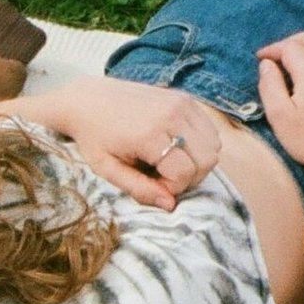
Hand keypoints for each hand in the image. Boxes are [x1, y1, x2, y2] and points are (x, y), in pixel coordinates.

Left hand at [39, 77, 221, 210]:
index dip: (172, 188)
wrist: (89, 99)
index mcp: (148, 134)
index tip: (152, 184)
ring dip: (196, 162)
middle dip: (189, 177)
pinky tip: (175, 147)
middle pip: (207, 160)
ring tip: (169, 162)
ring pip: (214, 146)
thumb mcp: (108, 170)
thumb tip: (170, 205)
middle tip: (163, 176)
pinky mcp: (185, 98)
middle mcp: (171, 115)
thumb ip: (139, 189)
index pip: (185, 172)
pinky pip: (210, 130)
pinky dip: (199, 145)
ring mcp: (181, 103)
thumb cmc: (95, 138)